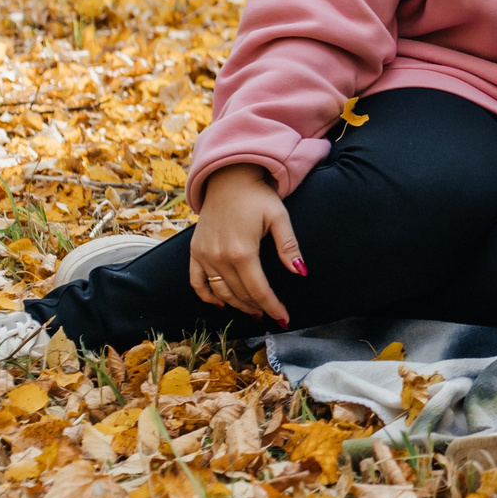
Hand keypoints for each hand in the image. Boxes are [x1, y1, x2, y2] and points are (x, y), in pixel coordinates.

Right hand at [191, 165, 298, 325]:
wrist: (228, 178)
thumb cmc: (257, 196)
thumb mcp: (279, 217)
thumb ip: (289, 246)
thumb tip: (301, 271)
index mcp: (242, 251)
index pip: (259, 290)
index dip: (272, 307)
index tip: (283, 319)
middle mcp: (219, 257)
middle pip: (240, 294)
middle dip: (258, 307)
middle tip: (272, 315)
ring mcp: (203, 255)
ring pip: (220, 292)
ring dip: (237, 305)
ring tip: (253, 311)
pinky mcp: (195, 251)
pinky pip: (197, 282)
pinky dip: (207, 296)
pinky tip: (221, 303)